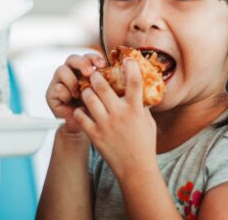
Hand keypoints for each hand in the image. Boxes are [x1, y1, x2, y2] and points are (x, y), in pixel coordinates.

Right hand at [46, 53, 106, 133]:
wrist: (82, 127)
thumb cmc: (94, 109)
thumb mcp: (103, 94)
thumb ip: (107, 82)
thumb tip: (122, 73)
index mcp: (83, 70)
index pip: (87, 57)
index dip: (94, 58)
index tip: (104, 65)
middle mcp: (70, 73)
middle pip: (72, 58)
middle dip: (82, 63)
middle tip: (90, 73)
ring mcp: (59, 82)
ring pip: (61, 70)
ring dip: (72, 80)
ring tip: (79, 92)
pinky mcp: (51, 93)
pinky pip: (57, 88)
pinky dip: (66, 94)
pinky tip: (71, 101)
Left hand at [74, 58, 157, 178]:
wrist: (135, 168)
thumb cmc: (144, 144)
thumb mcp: (148, 121)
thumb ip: (142, 105)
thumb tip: (142, 91)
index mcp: (135, 109)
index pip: (134, 82)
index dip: (130, 67)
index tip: (127, 59)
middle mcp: (119, 114)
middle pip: (102, 86)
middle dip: (96, 77)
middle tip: (94, 74)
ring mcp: (105, 124)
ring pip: (88, 98)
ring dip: (86, 92)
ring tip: (87, 91)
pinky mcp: (95, 134)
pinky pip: (80, 116)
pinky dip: (80, 111)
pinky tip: (82, 110)